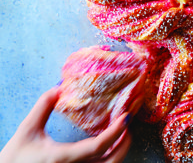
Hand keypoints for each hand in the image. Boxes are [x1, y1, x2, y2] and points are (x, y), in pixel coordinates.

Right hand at [0, 86, 131, 162]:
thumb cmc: (15, 158)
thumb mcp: (27, 130)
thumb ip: (42, 107)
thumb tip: (58, 88)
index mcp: (62, 157)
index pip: (98, 146)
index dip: (116, 131)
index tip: (126, 117)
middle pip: (112, 161)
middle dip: (125, 142)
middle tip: (126, 124)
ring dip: (120, 151)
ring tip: (121, 133)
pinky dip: (110, 158)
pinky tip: (109, 146)